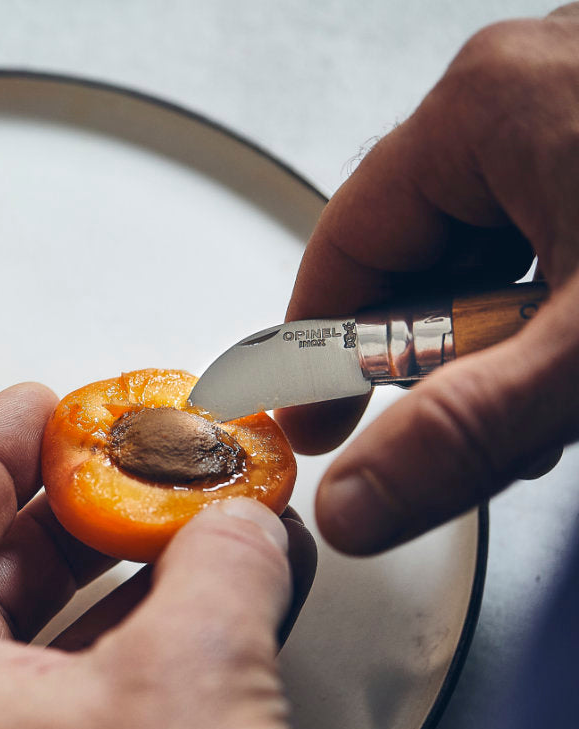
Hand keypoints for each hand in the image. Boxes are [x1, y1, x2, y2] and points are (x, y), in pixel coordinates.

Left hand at [0, 382, 322, 728]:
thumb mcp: (202, 669)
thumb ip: (222, 560)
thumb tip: (239, 520)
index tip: (36, 406)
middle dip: (52, 512)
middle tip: (108, 460)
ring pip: (22, 645)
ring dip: (99, 580)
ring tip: (164, 528)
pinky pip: (62, 701)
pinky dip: (121, 648)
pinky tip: (191, 619)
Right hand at [276, 5, 578, 554]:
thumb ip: (464, 434)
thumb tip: (354, 503)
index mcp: (489, 104)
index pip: (343, 244)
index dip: (317, 348)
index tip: (313, 422)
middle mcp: (535, 87)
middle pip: (420, 252)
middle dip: (441, 354)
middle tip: (480, 414)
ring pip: (494, 254)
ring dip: (515, 341)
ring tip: (571, 375)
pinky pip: (556, 242)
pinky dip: (565, 311)